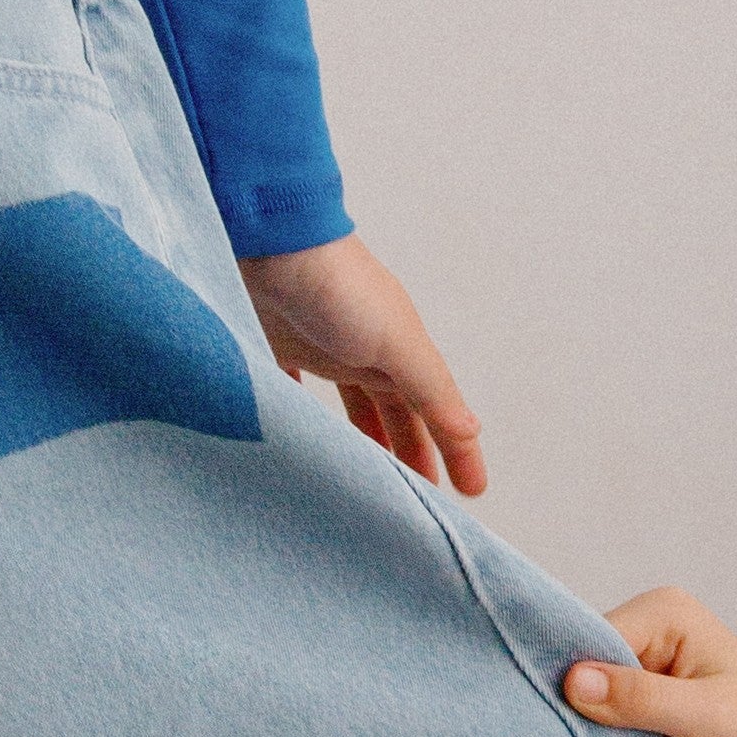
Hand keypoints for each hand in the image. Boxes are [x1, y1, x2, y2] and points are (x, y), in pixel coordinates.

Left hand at [238, 231, 486, 494]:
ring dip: (363, 441)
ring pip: (350, 406)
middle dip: (411, 452)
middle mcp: (361, 349)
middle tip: (417, 497)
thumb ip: (430, 387)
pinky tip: (298, 438)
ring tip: (367, 479)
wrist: (266, 239)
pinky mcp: (272, 345)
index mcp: (397, 347)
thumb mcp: (395, 339)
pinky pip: (292, 392)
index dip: (454, 448)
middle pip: (394, 411)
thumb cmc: (336, 283)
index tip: (470, 492)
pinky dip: (302, 418)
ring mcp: (317, 347)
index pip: (434, 409)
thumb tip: (471, 429)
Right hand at [564, 589, 736, 736]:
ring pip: (580, 703)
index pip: (589, 637)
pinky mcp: (634, 714)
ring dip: (586, 735)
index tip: (564, 723)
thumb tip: (573, 681)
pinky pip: (593, 728)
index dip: (570, 679)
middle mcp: (647, 636)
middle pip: (577, 668)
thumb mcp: (706, 716)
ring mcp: (638, 677)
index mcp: (665, 614)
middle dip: (576, 709)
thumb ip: (640, 698)